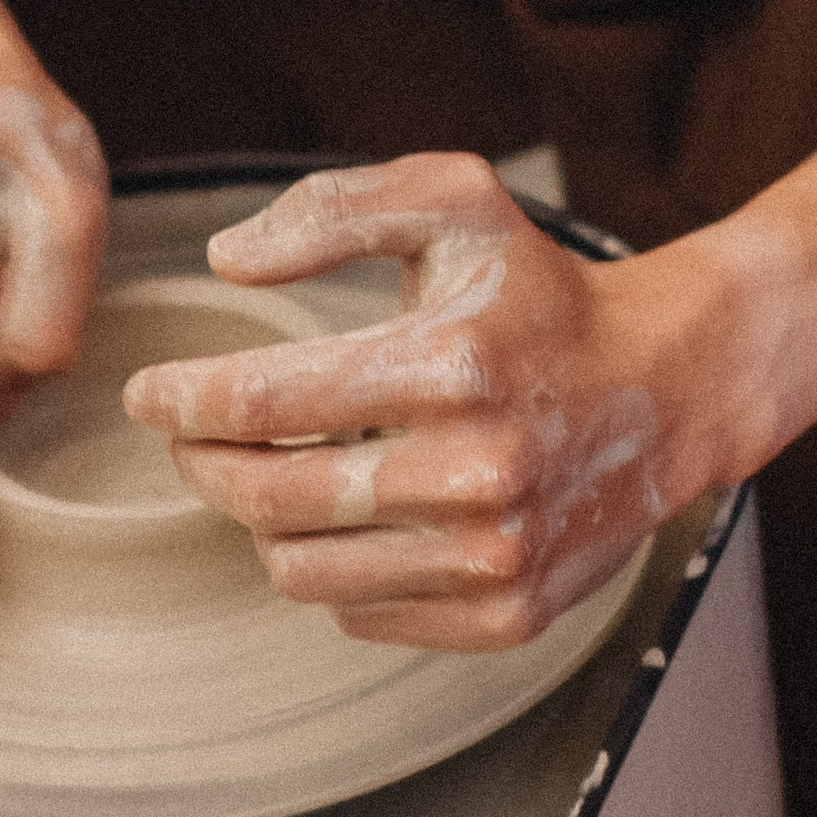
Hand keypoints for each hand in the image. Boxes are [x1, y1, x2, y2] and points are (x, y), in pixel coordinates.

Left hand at [122, 154, 754, 648]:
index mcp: (451, 363)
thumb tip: (226, 260)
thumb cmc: (539, 292)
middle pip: (267, 496)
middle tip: (192, 437)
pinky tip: (357, 515)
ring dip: (264, 522)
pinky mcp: (507, 614)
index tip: (149, 394)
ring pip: (299, 569)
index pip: (263, 400)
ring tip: (276, 471)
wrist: (666, 389)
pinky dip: (333, 568)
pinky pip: (359, 612)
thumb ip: (336, 209)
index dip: (182, 400)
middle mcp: (475, 471)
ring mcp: (493, 556)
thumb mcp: (456, 203)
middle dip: (203, 465)